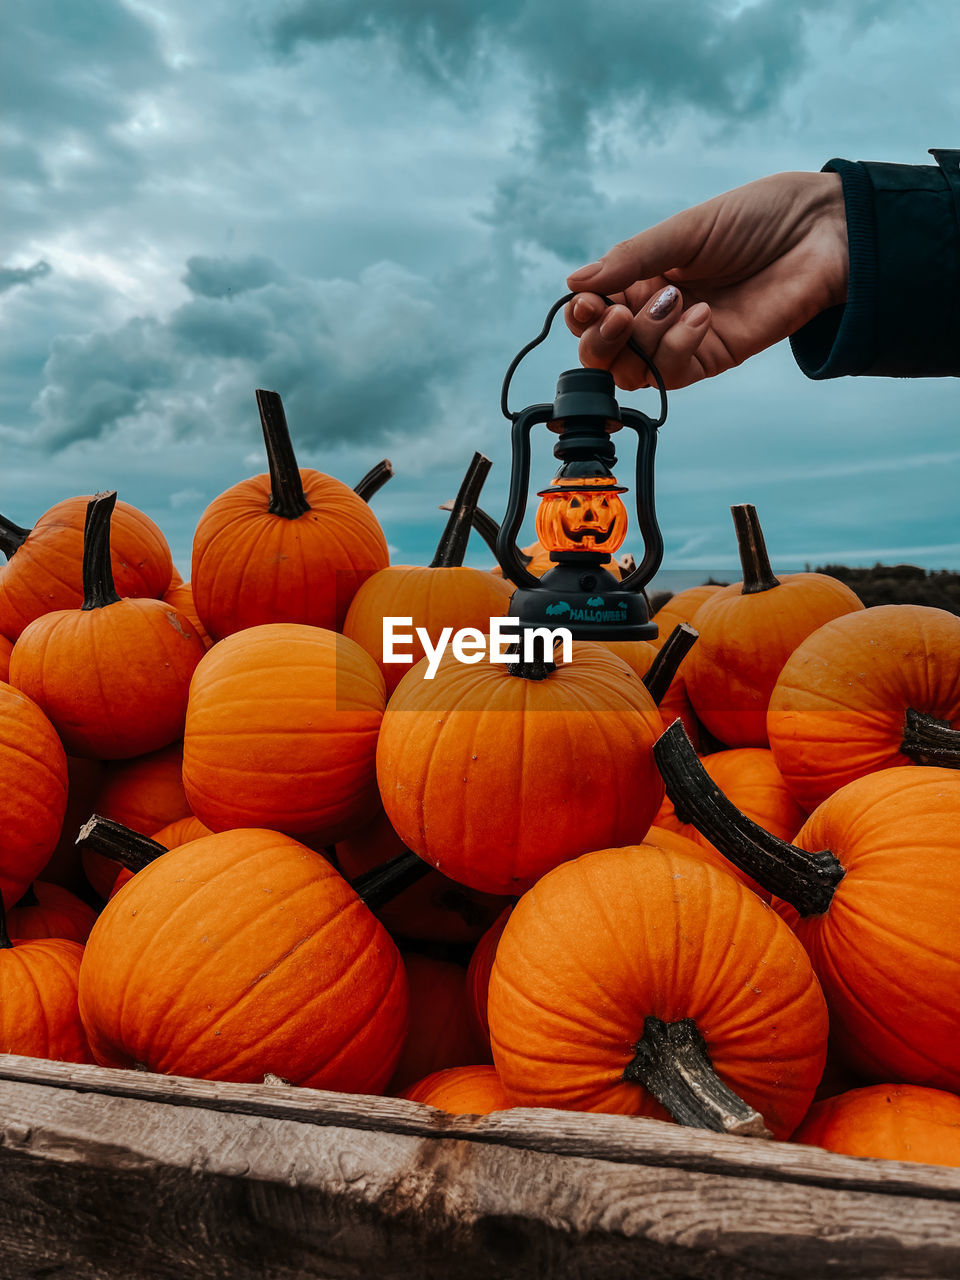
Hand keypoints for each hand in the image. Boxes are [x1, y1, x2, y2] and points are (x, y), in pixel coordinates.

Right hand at [565, 171, 847, 389]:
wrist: (822, 233)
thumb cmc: (758, 218)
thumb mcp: (686, 229)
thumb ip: (630, 259)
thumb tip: (574, 283)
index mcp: (643, 276)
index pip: (594, 310)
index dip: (584, 313)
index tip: (588, 302)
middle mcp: (656, 312)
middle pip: (604, 351)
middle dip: (600, 340)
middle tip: (616, 315)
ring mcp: (682, 338)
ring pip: (633, 369)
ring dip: (640, 340)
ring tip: (674, 300)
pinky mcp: (713, 356)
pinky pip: (674, 372)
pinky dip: (676, 348)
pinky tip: (701, 315)